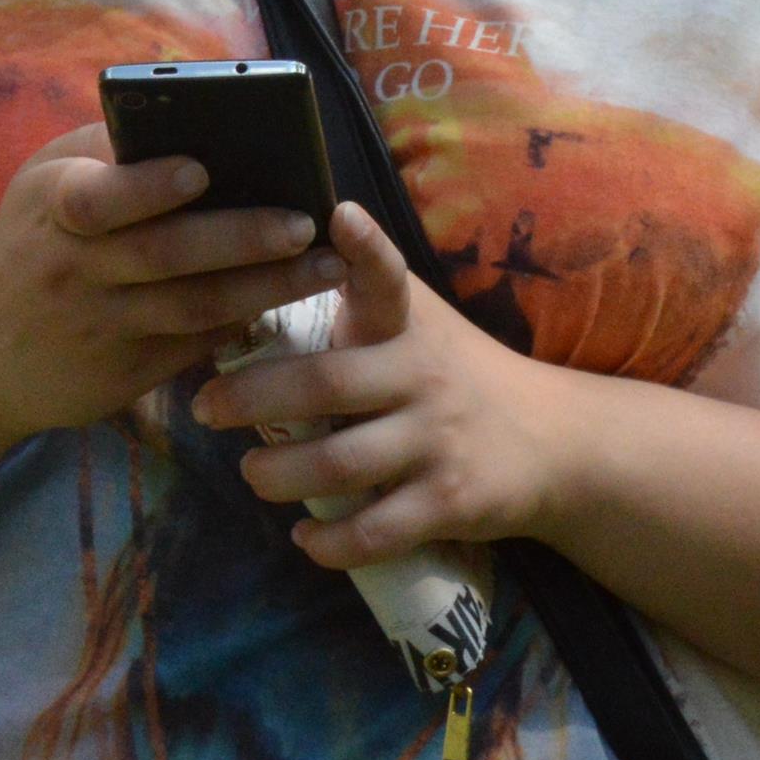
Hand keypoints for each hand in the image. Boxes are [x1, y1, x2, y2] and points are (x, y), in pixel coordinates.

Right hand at [0, 129, 348, 442]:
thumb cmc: (30, 244)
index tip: (202, 170)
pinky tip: (284, 301)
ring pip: (193, 307)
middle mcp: (72, 268)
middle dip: (241, 238)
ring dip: (266, 287)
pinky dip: (241, 322)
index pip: (99, 197)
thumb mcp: (45, 185)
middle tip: (305, 224)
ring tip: (327, 267)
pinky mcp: (120, 376)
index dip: (149, 185)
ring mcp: (98, 327)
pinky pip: (193, 346)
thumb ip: (111, 155)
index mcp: (53, 205)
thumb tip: (207, 127)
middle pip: (164, 254)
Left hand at [192, 206, 584, 569]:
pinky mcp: (450, 504)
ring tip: (252, 472)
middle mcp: (423, 377)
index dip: (363, 247)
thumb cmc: (456, 372)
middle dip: (252, 397)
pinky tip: (305, 539)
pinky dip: (329, 543)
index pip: (387, 277)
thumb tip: (282, 244)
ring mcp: (437, 443)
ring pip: (340, 465)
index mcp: (409, 325)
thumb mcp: (419, 320)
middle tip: (203, 407)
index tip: (337, 215)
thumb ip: (360, 291)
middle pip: (327, 384)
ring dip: (278, 474)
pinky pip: (375, 531)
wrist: (555, 442)